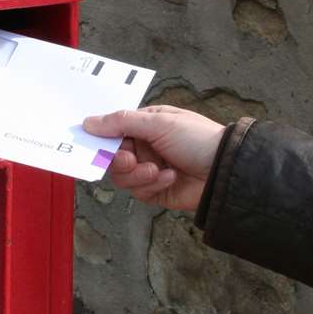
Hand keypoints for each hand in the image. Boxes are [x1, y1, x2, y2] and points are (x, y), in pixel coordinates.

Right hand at [82, 106, 224, 213]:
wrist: (224, 170)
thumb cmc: (196, 139)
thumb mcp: (159, 123)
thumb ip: (122, 122)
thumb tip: (88, 122)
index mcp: (146, 125)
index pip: (114, 132)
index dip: (104, 140)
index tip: (95, 146)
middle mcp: (146, 146)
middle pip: (114, 158)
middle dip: (121, 160)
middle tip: (131, 160)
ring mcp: (150, 169)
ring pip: (123, 177)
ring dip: (138, 175)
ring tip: (158, 170)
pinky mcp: (156, 191)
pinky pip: (138, 191)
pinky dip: (152, 185)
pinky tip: (171, 177)